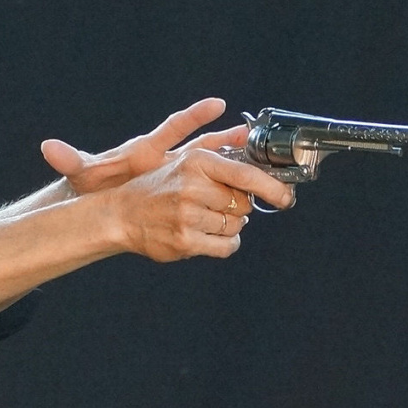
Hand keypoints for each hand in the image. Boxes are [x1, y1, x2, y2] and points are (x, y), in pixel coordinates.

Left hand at [40, 98, 244, 194]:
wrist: (95, 203)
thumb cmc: (91, 186)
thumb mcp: (82, 173)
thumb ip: (70, 160)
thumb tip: (48, 148)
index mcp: (146, 150)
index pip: (174, 127)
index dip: (195, 116)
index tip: (218, 103)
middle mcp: (165, 159)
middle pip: (201, 146)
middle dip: (226, 141)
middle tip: (252, 136)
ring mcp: (173, 176)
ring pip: (210, 166)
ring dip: (233, 163)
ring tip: (261, 162)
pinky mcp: (176, 193)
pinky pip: (206, 189)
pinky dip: (223, 188)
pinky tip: (244, 194)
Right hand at [102, 140, 295, 261]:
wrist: (121, 213)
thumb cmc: (158, 188)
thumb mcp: (186, 164)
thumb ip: (222, 166)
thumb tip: (262, 174)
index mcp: (197, 161)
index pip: (246, 175)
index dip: (272, 187)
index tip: (286, 196)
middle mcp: (193, 186)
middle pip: (243, 204)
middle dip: (238, 208)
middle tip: (217, 206)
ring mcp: (188, 215)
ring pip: (236, 227)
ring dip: (229, 226)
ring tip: (205, 219)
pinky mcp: (185, 240)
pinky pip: (226, 246)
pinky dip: (225, 244)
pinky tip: (209, 236)